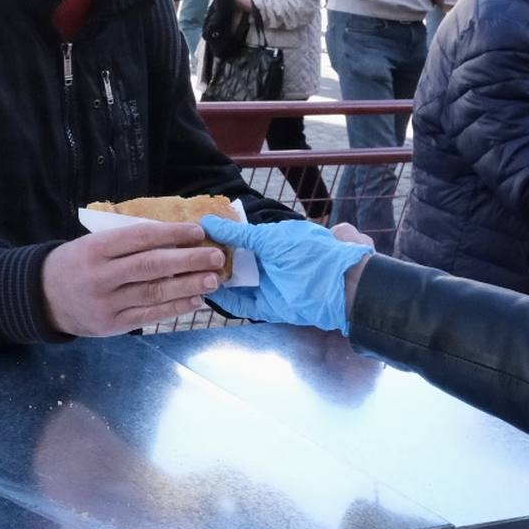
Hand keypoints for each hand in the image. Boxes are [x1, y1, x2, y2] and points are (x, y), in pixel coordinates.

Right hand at [41, 223, 224, 336]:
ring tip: (213, 279)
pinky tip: (195, 300)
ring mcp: (106, 303)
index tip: (198, 232)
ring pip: (155, 292)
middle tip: (216, 256)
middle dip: (188, 260)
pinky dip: (175, 308)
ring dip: (188, 285)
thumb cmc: (75, 264)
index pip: (139, 238)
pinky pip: (150, 315)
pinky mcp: (113, 325)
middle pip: (152, 265)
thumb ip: (125, 242)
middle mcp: (100, 276)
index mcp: (94, 249)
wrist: (43, 297)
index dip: (171, 234)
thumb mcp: (91, 244)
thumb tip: (174, 240)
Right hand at [200, 216, 373, 334]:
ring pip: (234, 284)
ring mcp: (267, 286)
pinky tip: (206, 293)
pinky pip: (242, 305)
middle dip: (211, 259)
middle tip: (185, 255)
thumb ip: (240, 233)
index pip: (238, 238)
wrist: (343, 287)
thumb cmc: (312, 255)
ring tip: (188, 273)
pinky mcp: (268, 308)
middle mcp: (268, 263)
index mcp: (272, 241)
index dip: (218, 236)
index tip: (194, 234)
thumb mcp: (273, 238)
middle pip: (234, 262)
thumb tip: (209, 221)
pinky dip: (225, 301)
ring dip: (215, 279)